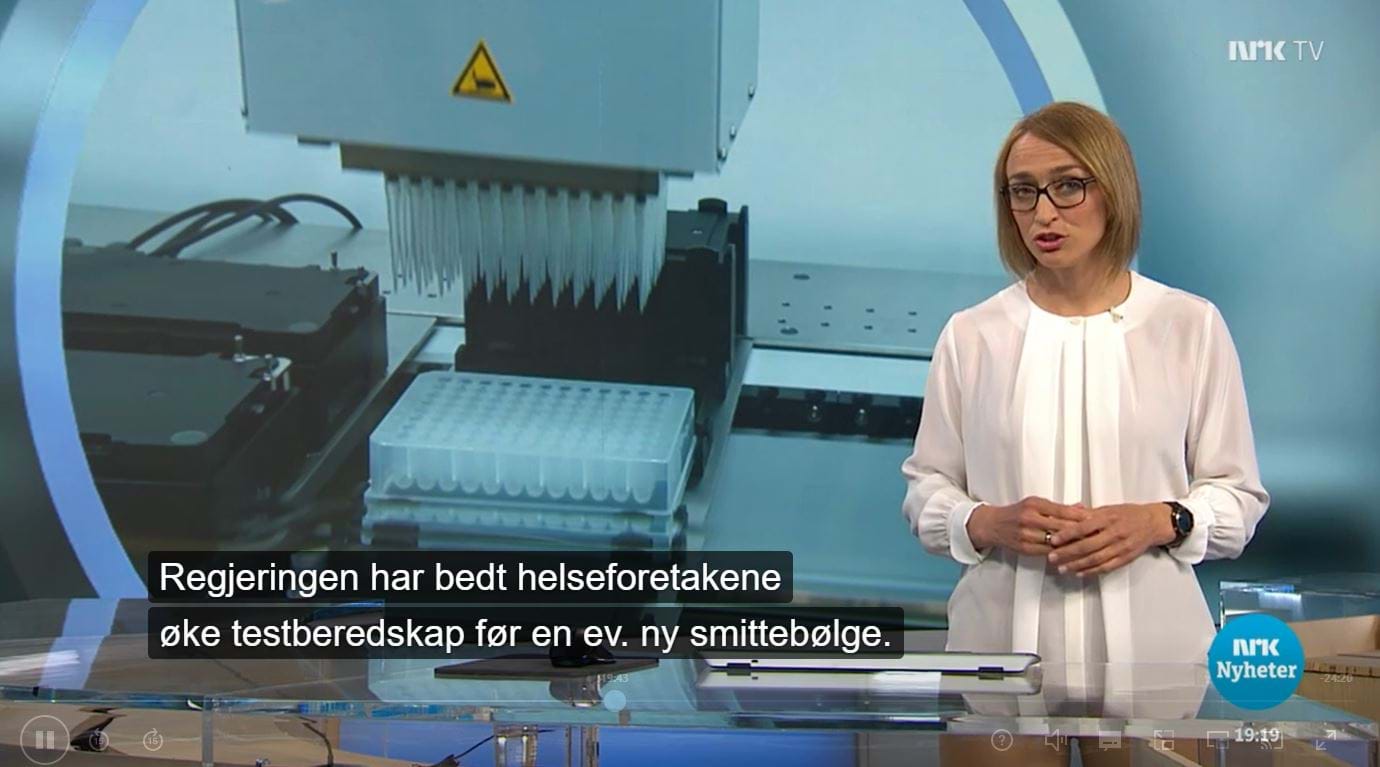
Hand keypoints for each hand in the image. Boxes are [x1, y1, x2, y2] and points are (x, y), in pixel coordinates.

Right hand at [966, 497, 1090, 556]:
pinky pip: (1048, 553)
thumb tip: (1081, 507)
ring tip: (1090, 546)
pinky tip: (1072, 555)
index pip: (1063, 511)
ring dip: (1073, 546)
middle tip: (1098, 535)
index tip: (1095, 519)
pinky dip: (1061, 553)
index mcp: (1034, 505)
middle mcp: (1029, 519)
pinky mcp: (1024, 549)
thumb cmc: (1016, 512)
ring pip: (1056, 543)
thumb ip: (1059, 507)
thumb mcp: (1035, 503)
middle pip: (1061, 528)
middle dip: (1081, 532)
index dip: (1081, 516)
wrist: (993, 525)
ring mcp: (1026, 535)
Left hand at [1047, 503, 1176, 575]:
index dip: (1067, 534)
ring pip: (1095, 559)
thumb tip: (1066, 512)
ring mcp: (1121, 547)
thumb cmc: (1129, 514)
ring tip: (1062, 568)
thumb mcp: (1108, 509)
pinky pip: (1106, 567)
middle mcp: (1114, 533)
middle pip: (1087, 546)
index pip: (1084, 527)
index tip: (1054, 540)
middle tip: (1052, 557)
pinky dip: (1092, 571)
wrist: (1154, 523)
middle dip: (1067, 553)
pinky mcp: (1125, 558)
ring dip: (1076, 565)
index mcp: (1108, 519)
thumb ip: (1088, 513)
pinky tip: (1079, 573)